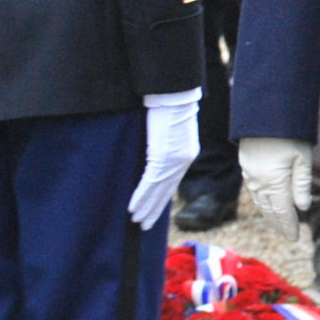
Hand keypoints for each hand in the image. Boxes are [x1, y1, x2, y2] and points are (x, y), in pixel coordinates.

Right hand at [129, 90, 202, 228]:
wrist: (176, 94)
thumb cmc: (171, 106)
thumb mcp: (172, 129)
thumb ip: (166, 145)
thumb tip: (154, 153)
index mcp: (187, 155)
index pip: (173, 182)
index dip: (161, 198)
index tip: (153, 210)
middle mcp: (183, 161)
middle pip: (166, 191)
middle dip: (155, 209)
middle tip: (145, 225)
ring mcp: (174, 161)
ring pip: (157, 191)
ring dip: (145, 207)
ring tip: (136, 221)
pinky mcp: (162, 157)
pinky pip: (150, 183)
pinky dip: (141, 197)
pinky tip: (132, 209)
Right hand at [239, 137, 314, 230]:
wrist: (264, 114)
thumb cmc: (289, 134)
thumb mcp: (302, 158)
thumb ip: (302, 184)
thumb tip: (303, 208)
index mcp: (274, 183)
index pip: (283, 212)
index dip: (289, 226)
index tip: (294, 238)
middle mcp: (259, 183)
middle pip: (270, 210)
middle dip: (279, 224)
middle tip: (287, 235)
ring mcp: (250, 175)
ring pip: (260, 202)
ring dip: (269, 214)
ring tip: (278, 223)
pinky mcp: (245, 167)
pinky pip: (253, 191)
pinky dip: (261, 201)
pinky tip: (266, 203)